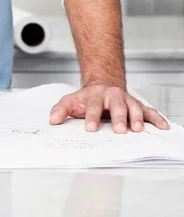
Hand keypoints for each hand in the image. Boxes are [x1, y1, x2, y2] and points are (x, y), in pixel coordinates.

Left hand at [49, 84, 169, 132]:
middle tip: (119, 130)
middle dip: (119, 118)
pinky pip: (149, 111)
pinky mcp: (138, 106)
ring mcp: (127, 100)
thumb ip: (60, 110)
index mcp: (96, 96)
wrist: (101, 86)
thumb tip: (52, 121)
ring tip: (139, 130)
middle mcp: (113, 97)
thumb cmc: (85, 99)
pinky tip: (163, 127)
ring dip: (138, 118)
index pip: (93, 107)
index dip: (92, 117)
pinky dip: (157, 119)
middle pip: (117, 107)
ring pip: (134, 108)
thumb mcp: (70, 101)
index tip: (89, 128)